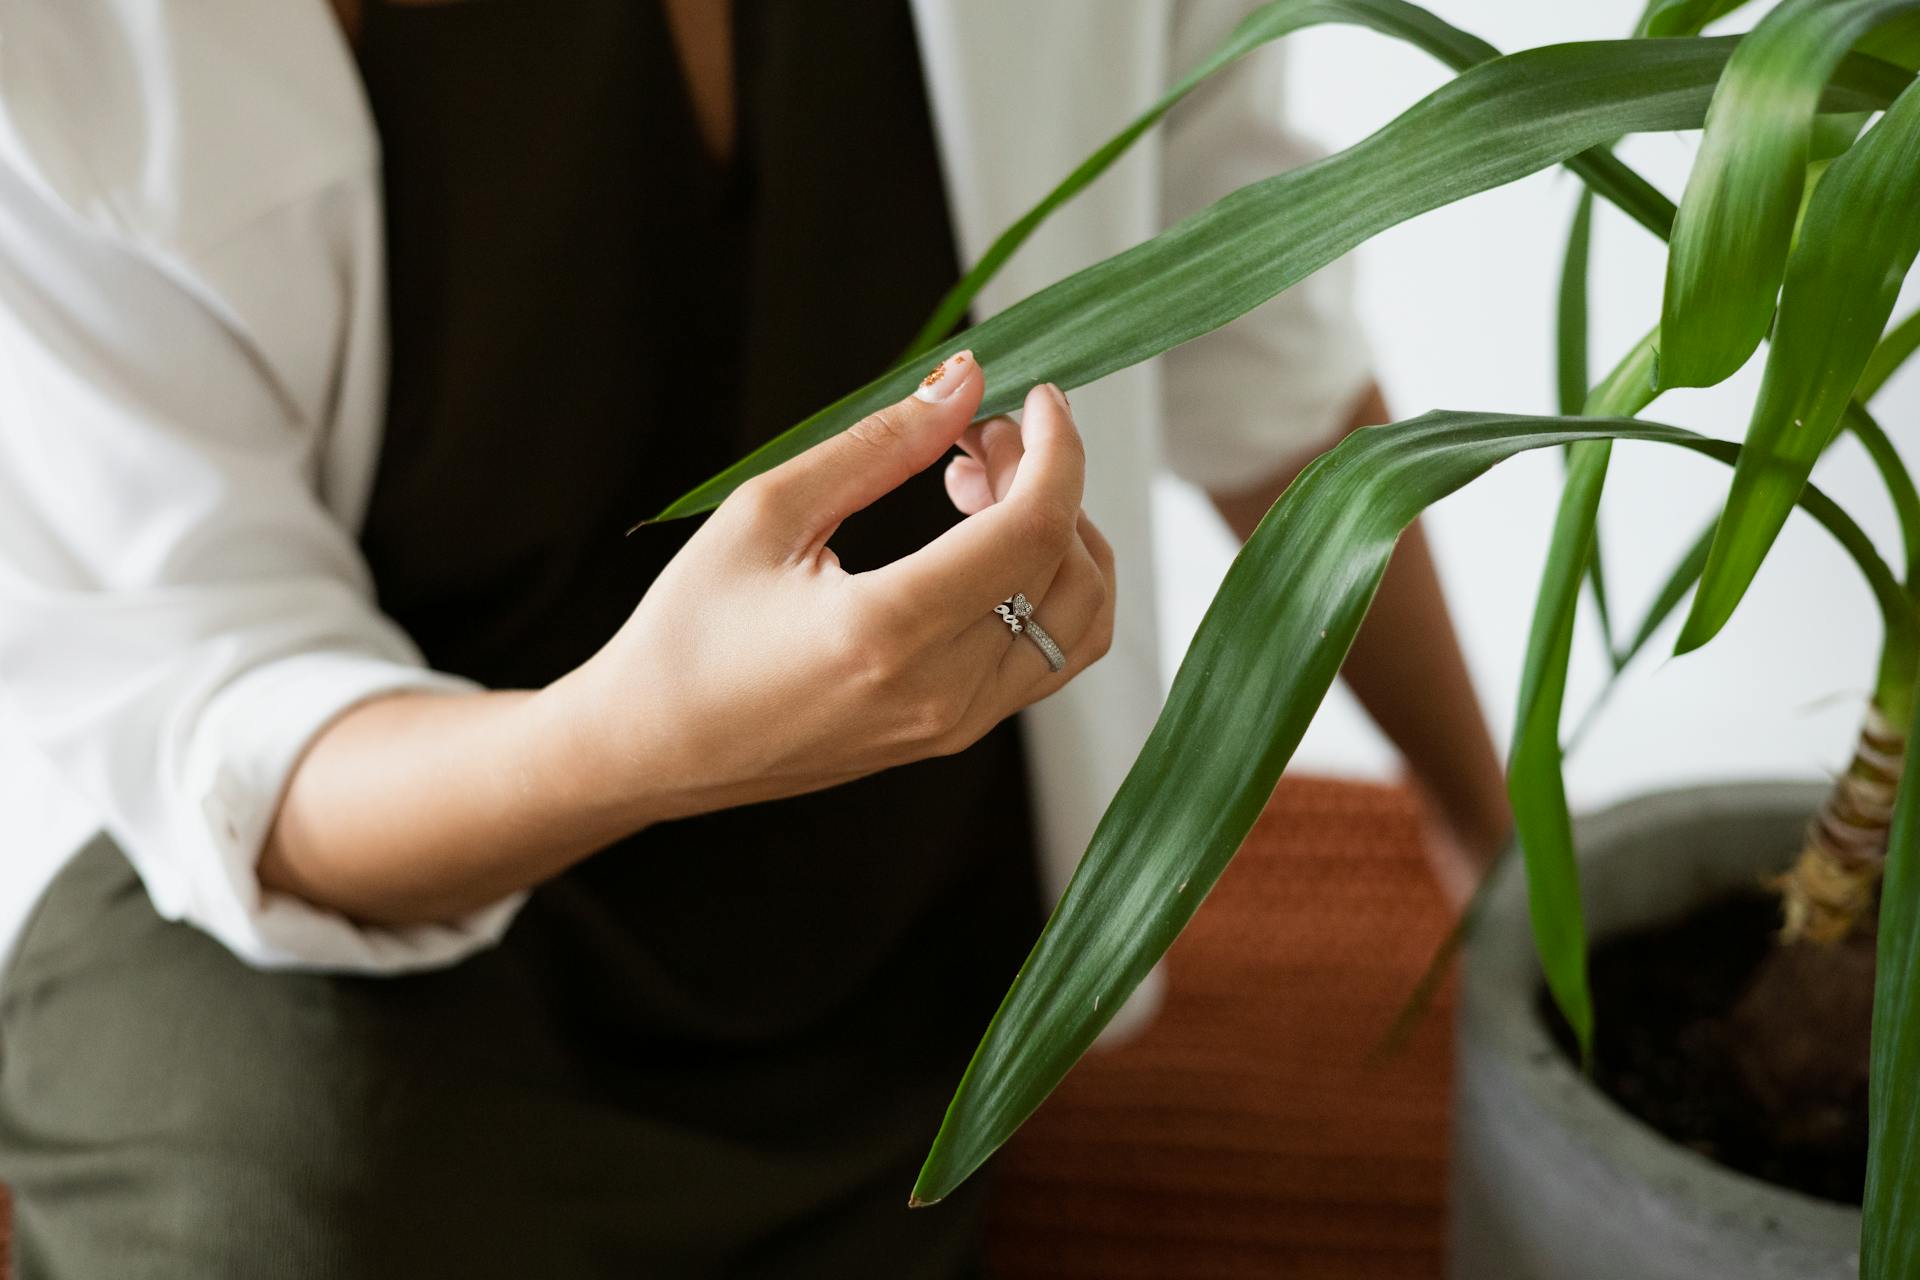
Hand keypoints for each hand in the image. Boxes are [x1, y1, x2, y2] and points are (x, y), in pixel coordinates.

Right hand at [548, 352, 1116, 826]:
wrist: (654, 748)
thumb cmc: (690, 631)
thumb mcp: (767, 514)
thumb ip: (880, 444)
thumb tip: (965, 380)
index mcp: (886, 632)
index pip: (1034, 531)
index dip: (1056, 449)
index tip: (1036, 396)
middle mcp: (940, 692)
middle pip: (1070, 569)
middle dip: (1048, 479)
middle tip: (973, 437)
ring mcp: (956, 724)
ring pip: (1080, 620)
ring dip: (1058, 536)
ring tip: (975, 489)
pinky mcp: (955, 734)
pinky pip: (1050, 656)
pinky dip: (1046, 586)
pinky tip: (979, 545)